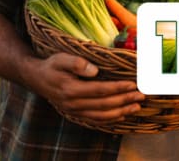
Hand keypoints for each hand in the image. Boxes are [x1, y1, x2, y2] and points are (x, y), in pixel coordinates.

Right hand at [27, 52, 145, 122]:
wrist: (36, 78)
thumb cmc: (51, 65)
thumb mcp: (60, 58)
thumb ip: (76, 63)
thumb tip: (94, 70)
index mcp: (71, 89)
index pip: (100, 90)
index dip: (118, 88)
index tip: (133, 84)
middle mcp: (73, 104)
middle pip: (104, 104)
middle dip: (125, 100)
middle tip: (142, 95)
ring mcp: (74, 111)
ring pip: (101, 115)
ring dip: (121, 112)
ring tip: (137, 106)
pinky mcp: (76, 114)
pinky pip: (95, 120)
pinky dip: (110, 119)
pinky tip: (122, 115)